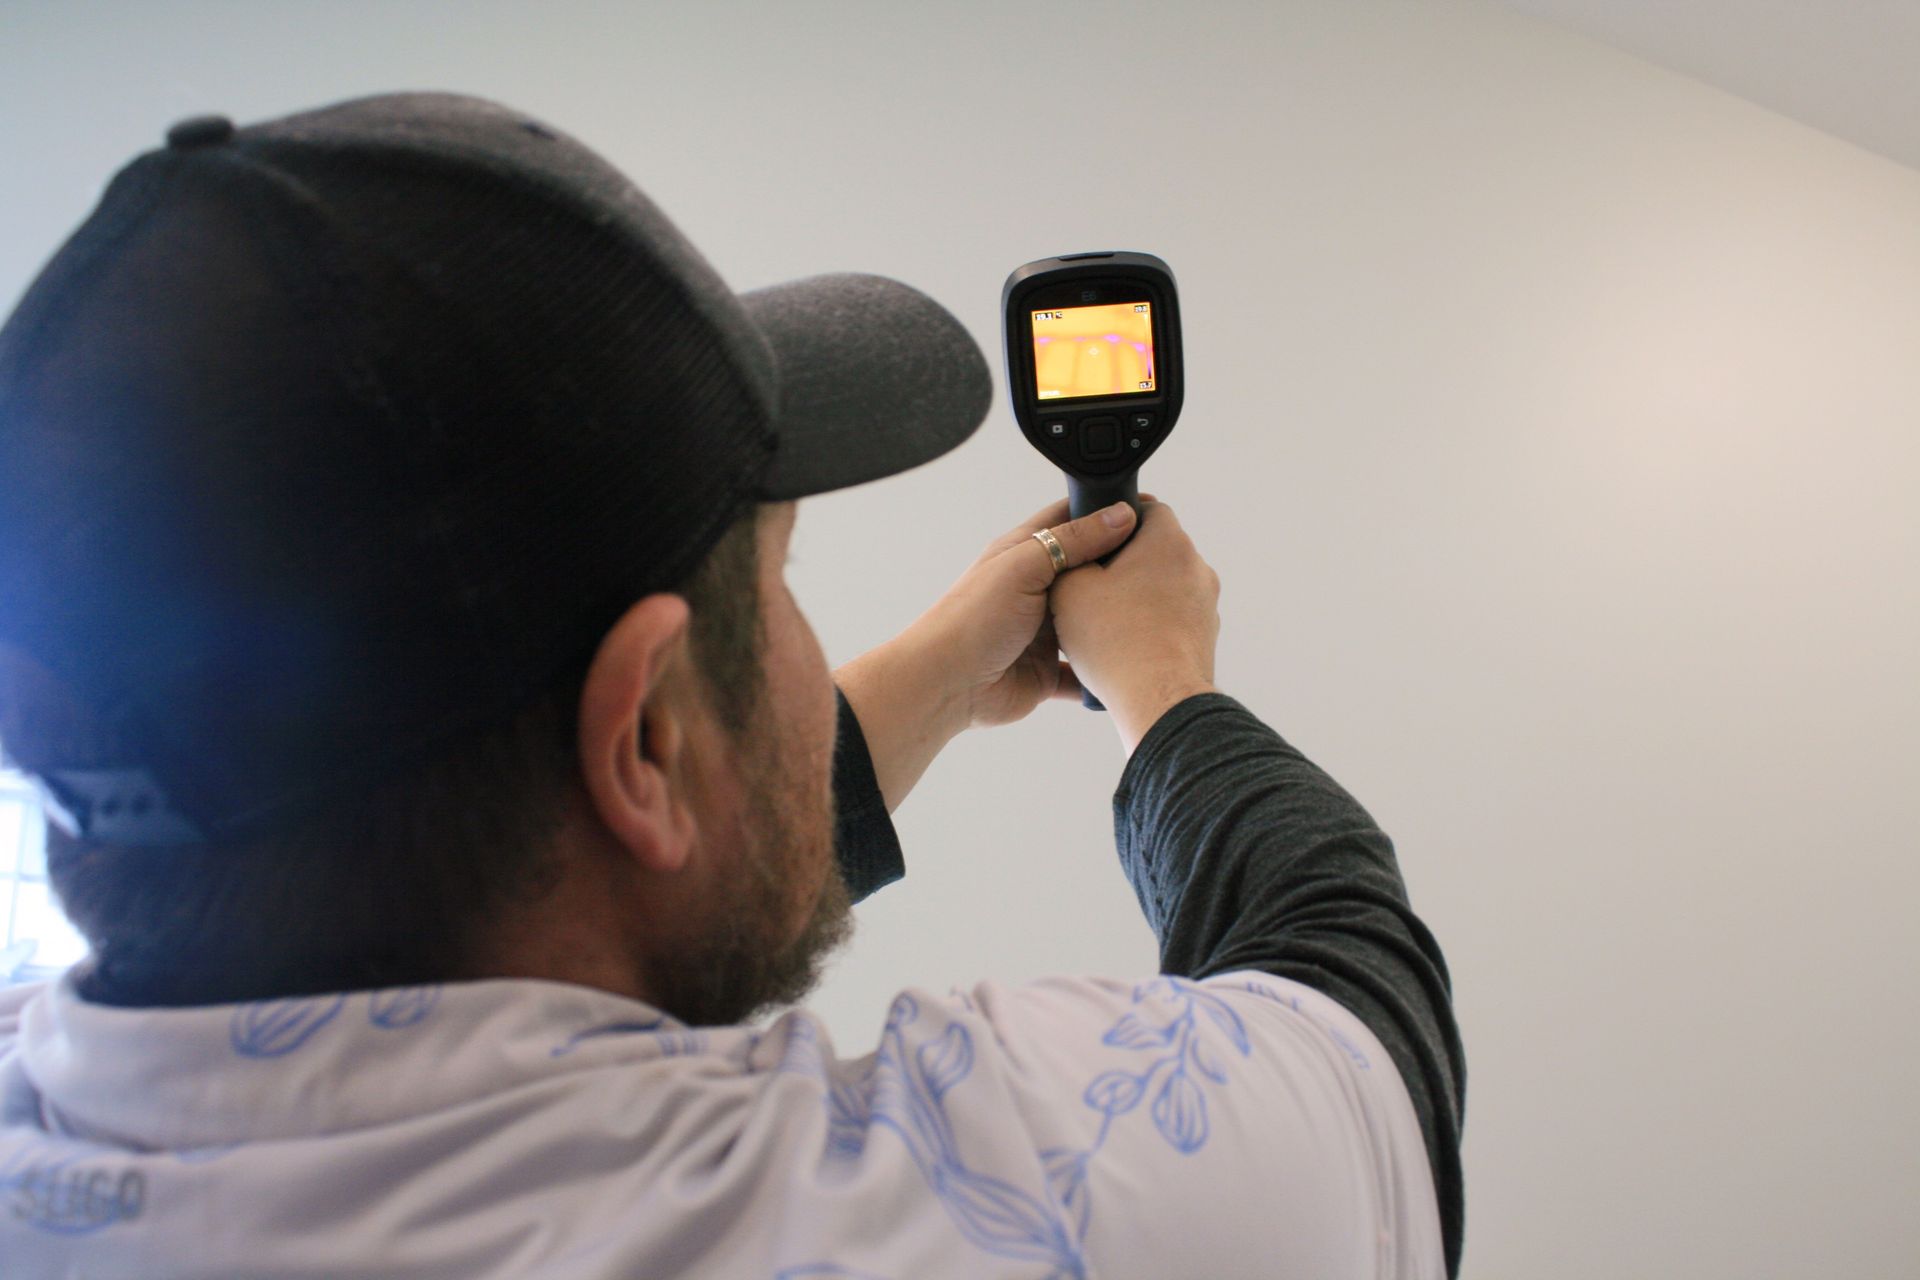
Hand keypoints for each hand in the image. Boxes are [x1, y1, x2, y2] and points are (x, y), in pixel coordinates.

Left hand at [912, 496, 1142, 727]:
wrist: (946, 684)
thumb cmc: (973, 617)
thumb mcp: (1025, 565)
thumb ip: (1074, 541)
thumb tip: (1122, 515)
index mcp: (1026, 553)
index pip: (1072, 520)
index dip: (1107, 513)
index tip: (1150, 512)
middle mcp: (1037, 589)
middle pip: (1089, 572)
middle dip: (1120, 569)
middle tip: (1163, 565)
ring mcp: (1043, 631)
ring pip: (1091, 621)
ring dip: (1116, 620)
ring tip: (1160, 612)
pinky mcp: (1047, 671)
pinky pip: (1084, 670)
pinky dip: (1103, 669)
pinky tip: (1131, 661)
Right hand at [1049, 499, 1219, 754]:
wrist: (1157, 701)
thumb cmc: (1113, 639)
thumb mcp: (1069, 588)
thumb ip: (1072, 557)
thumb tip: (1081, 553)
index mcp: (1168, 542)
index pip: (1148, 508)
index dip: (1116, 518)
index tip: (1093, 538)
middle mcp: (1197, 568)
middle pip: (1156, 551)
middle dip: (1124, 563)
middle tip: (1090, 583)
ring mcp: (1206, 606)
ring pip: (1165, 588)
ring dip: (1138, 597)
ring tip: (1104, 622)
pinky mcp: (1206, 639)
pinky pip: (1173, 621)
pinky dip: (1151, 627)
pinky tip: (1124, 648)